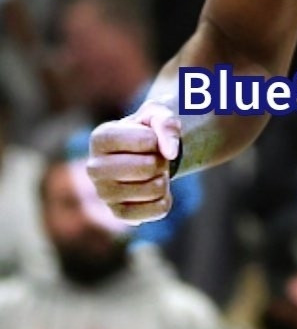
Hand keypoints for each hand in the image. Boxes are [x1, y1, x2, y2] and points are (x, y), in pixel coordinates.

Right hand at [87, 100, 180, 224]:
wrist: (142, 154)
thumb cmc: (147, 131)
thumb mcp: (157, 115)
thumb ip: (166, 123)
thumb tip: (171, 153)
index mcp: (100, 138)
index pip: (145, 140)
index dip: (158, 139)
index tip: (151, 138)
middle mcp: (94, 168)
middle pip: (148, 168)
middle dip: (161, 161)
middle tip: (154, 158)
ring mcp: (104, 193)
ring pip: (155, 189)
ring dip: (163, 179)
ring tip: (152, 172)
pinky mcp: (119, 213)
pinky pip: (158, 210)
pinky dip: (165, 198)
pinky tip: (154, 190)